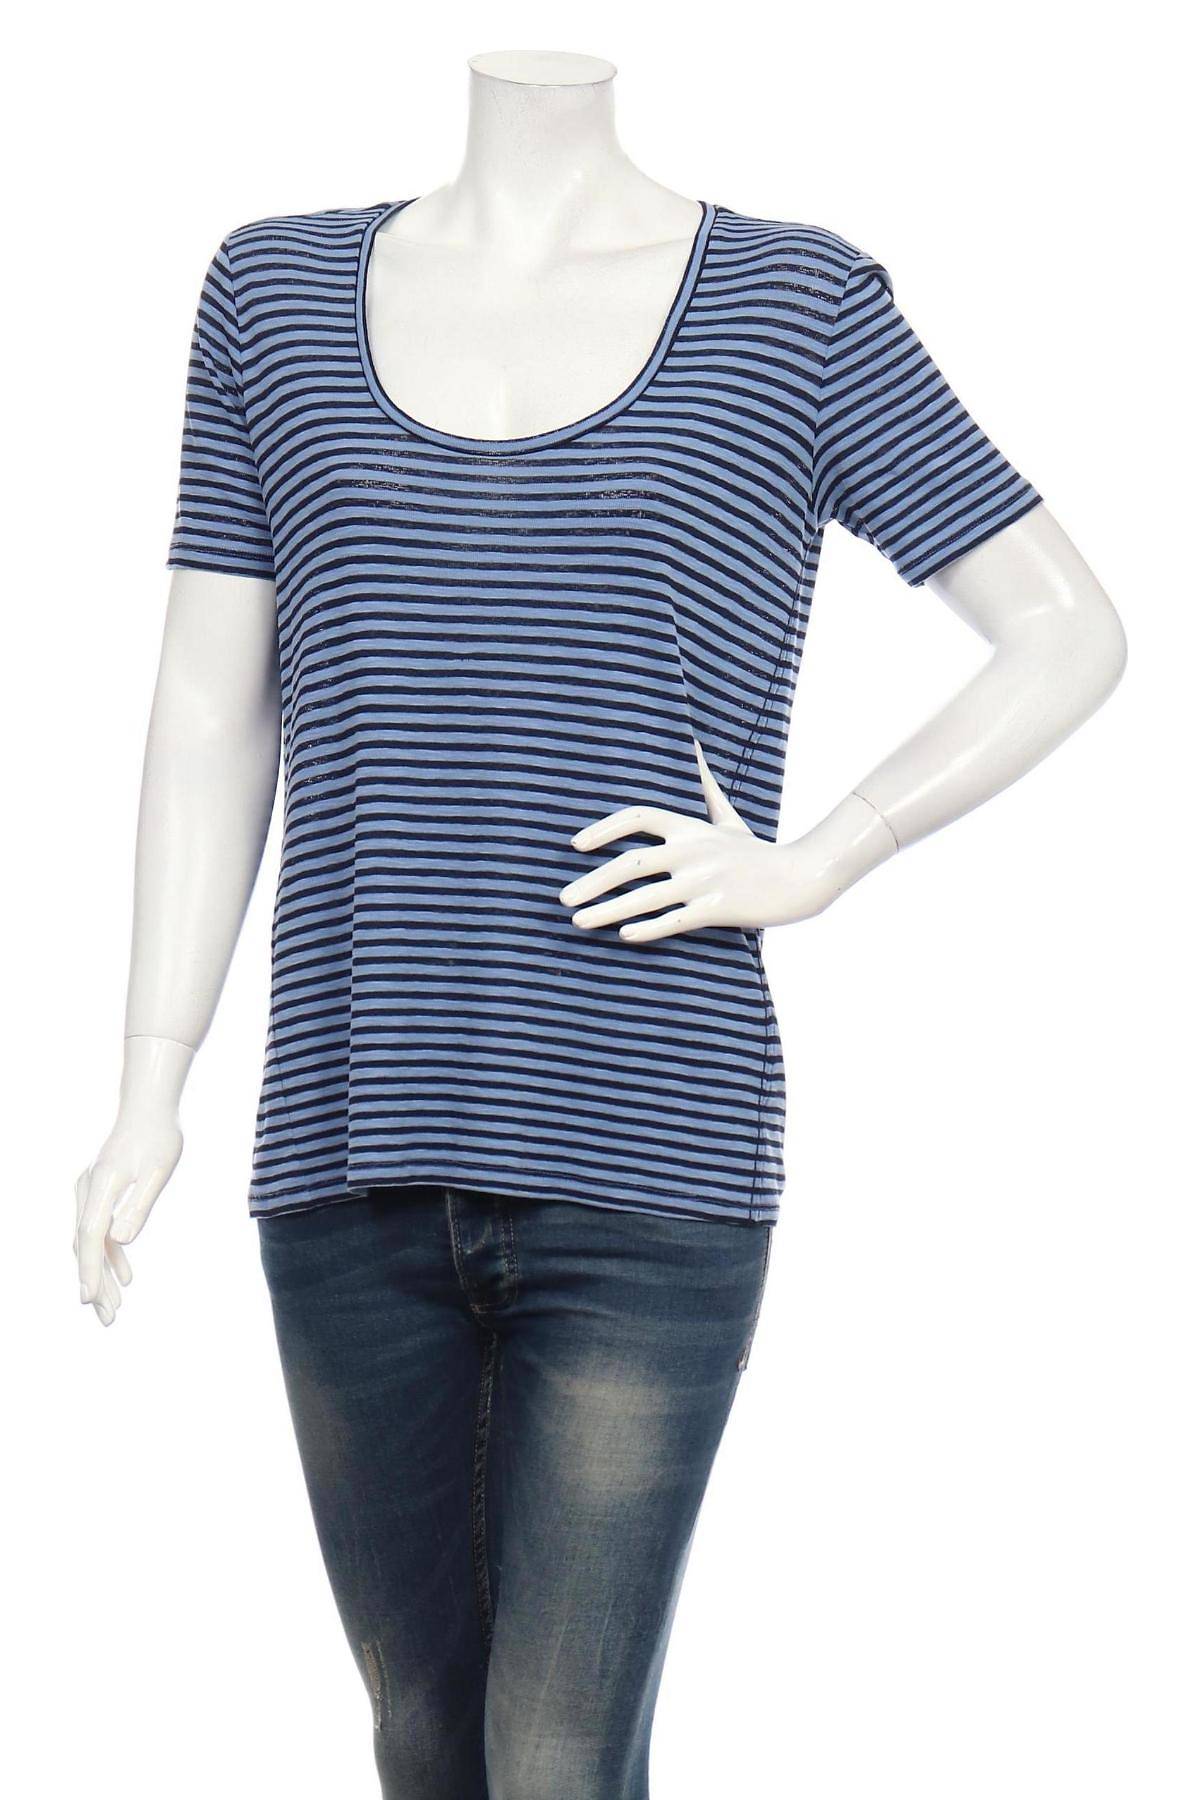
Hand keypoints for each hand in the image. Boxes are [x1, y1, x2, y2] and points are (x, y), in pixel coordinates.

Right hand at [74, 1038, 190, 1325]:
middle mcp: (88, 1190)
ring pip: (90, 1241)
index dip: (90, 1270)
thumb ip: (140, 1206)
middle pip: (86, 1245)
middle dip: (95, 1283)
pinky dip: (110, 1254)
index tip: (90, 1299)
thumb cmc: (159, 1136)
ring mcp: (90, 1191)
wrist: (149, 1107)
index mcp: (102, 1187)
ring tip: (114, 1307)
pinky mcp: (99, 1192)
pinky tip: (125, 1276)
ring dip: (102, 1274)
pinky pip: (99, 1230)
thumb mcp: (158, 1171)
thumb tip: (122, 1241)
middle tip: (107, 1319)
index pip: (91, 1237)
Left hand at [559, 741, 892, 942]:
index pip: (636, 817)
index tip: (575, 845)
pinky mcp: (718, 909)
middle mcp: (692, 850)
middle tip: (563, 898)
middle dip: (592, 881)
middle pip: (631, 862)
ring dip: (607, 910)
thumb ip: (707, 787)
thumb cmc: (756, 852)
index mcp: (690, 827)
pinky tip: (624, 936)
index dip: (602, 829)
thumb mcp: (728, 818)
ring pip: (645, 896)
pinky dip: (648, 928)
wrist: (800, 878)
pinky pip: (674, 920)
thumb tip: (694, 745)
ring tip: (578, 922)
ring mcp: (705, 881)